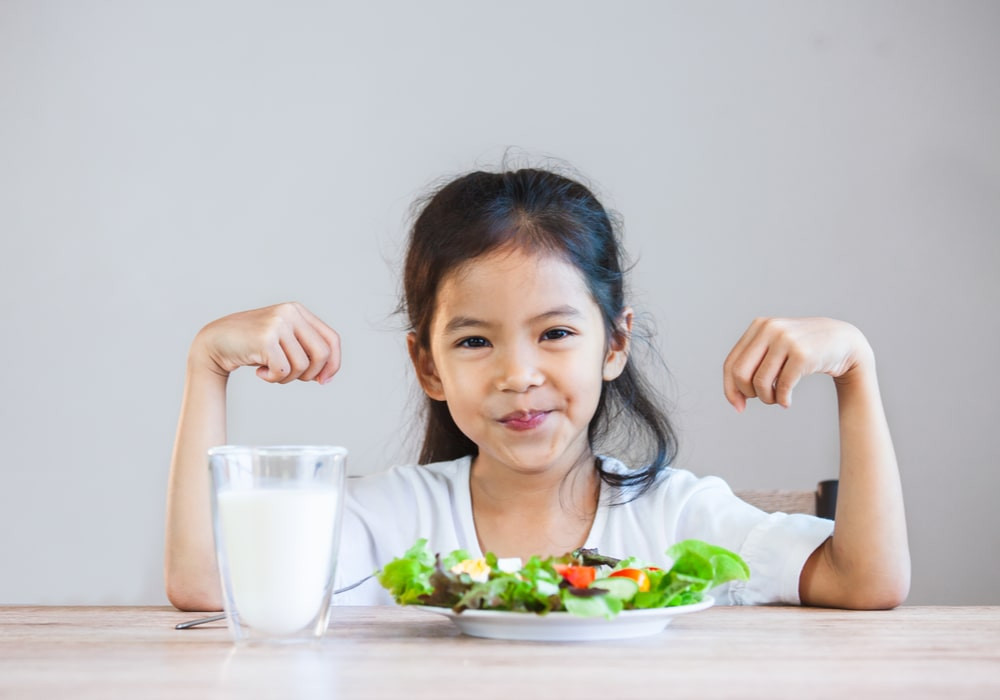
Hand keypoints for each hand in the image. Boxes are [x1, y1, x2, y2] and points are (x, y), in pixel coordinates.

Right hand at [191, 302, 340, 384]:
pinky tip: (260, 372)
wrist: (215, 342)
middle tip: (293, 378)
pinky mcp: (265, 338)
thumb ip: (305, 351)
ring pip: (302, 365)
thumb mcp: (284, 343)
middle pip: (322, 354)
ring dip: (288, 378)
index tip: (324, 381)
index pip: (332, 339)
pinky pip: (283, 370)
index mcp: (298, 311)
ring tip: (271, 372)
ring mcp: (277, 323)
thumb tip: (326, 376)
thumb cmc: (252, 346)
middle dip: (311, 374)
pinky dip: (273, 379)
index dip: (334, 363)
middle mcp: (290, 312)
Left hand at [723, 317, 872, 410]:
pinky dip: (782, 400)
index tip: (738, 406)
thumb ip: (753, 364)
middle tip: (762, 398)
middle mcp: (770, 329)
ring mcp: (786, 340)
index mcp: (759, 326)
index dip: (730, 388)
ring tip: (776, 399)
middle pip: (740, 373)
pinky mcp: (802, 354)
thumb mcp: (775, 348)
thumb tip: (735, 398)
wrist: (844, 341)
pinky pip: (781, 386)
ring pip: (760, 382)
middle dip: (747, 393)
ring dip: (767, 399)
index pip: (731, 363)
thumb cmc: (804, 350)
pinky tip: (787, 402)